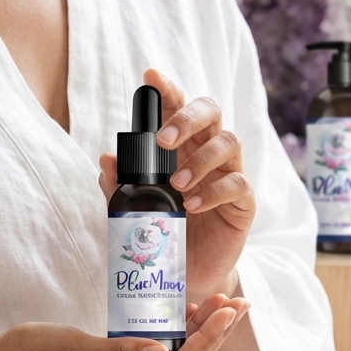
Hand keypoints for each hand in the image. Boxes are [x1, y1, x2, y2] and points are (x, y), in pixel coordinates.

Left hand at [99, 68, 255, 302]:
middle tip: (162, 141)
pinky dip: (213, 191)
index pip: (177, 106)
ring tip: (176, 184)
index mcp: (181, 144)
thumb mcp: (135, 208)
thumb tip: (107, 157)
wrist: (186, 274)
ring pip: (229, 142)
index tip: (150, 76)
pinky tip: (193, 205)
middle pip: (211, 111)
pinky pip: (238, 183)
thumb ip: (120, 183)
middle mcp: (207, 151)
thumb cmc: (163, 231)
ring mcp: (228, 174)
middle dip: (187, 118)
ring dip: (200, 159)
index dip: (167, 88)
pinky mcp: (243, 201)